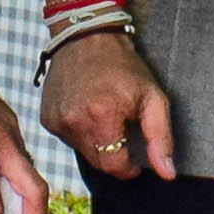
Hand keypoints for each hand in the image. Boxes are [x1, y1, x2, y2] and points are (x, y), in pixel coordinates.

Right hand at [40, 26, 176, 183]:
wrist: (87, 38)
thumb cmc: (125, 68)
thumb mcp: (153, 98)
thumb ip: (161, 138)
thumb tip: (167, 174)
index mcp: (102, 117)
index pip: (114, 166)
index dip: (129, 167)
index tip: (135, 160)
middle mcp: (74, 122)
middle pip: (98, 162)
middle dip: (114, 155)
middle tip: (122, 130)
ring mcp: (57, 121)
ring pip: (83, 152)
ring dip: (96, 143)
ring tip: (104, 115)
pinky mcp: (46, 119)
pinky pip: (68, 139)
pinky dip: (80, 133)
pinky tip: (86, 110)